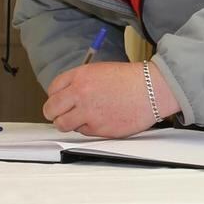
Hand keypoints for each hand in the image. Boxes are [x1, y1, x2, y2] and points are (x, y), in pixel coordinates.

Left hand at [42, 61, 175, 136]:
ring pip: (63, 125)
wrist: (152, 89)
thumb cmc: (131, 79)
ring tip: (80, 119)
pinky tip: (101, 120)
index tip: (60, 100)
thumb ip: (80, 82)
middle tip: (61, 114)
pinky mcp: (99, 129)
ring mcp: (88, 113)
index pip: (53, 89)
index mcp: (81, 76)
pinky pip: (83, 132)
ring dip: (69, 123)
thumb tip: (66, 96)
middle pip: (51, 109)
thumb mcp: (100, 70)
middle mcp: (80, 94)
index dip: (56, 96)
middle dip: (54, 113)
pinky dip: (89, 128)